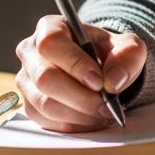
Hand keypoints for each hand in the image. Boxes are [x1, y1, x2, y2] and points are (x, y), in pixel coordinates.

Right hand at [14, 15, 145, 132]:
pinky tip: (91, 119)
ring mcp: (27, 81)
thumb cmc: (110, 54)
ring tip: (102, 113)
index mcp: (50, 28)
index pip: (52, 44)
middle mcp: (31, 53)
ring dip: (79, 114)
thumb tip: (113, 80)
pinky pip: (47, 122)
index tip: (99, 82)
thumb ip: (128, 56)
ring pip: (44, 104)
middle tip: (106, 105)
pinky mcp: (30, 105)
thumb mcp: (128, 47)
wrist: (102, 72)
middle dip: (80, 97)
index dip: (75, 64)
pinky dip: (73, 125)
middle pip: (45, 78)